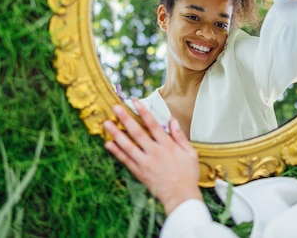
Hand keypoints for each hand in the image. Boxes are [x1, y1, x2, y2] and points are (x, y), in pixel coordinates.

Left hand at [103, 100, 201, 214]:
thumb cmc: (187, 175)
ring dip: (116, 134)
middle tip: (115, 108)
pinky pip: (125, 160)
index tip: (135, 101)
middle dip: (125, 119)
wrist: (181, 196)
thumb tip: (172, 120)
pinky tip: (108, 144)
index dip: (143, 111)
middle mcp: (154, 152)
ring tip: (106, 124)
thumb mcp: (190, 153)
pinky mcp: (139, 172)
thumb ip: (180, 136)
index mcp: (167, 145)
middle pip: (137, 132)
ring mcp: (145, 163)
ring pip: (127, 145)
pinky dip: (116, 152)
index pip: (152, 124)